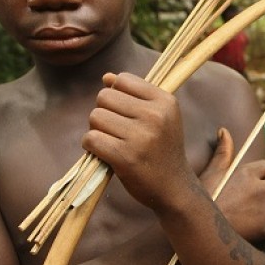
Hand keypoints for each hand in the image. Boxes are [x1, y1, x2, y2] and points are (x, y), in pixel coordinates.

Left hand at [83, 72, 191, 209]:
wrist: (174, 188)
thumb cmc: (162, 150)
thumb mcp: (160, 118)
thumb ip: (134, 95)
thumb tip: (106, 77)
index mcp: (166, 101)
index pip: (123, 80)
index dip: (117, 96)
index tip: (127, 115)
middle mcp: (156, 116)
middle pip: (105, 97)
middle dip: (105, 113)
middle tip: (118, 132)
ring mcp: (141, 136)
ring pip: (95, 117)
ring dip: (97, 130)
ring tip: (114, 143)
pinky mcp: (126, 157)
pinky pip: (91, 138)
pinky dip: (91, 146)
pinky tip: (105, 154)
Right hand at [198, 128, 264, 242]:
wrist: (197, 233)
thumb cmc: (203, 202)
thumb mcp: (211, 174)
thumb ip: (222, 152)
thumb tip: (224, 130)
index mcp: (246, 173)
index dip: (262, 176)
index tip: (252, 184)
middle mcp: (259, 190)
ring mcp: (264, 211)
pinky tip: (264, 227)